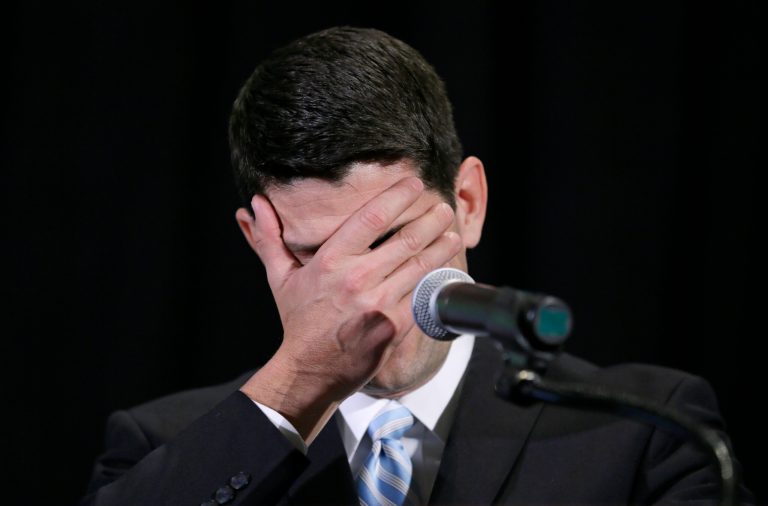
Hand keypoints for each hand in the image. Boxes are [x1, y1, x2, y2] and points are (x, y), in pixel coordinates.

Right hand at [239, 177, 460, 441]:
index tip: (414, 184)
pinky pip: (420, 295)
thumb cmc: (299, 321)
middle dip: (429, 220)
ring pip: (419, 266)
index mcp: (330, 261)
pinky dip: (436, 279)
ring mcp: (379, 303)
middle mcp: (357, 279)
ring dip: (441, 246)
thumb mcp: (280, 278)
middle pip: (405, 240)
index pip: (372, 218)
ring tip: (453, 231)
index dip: (397, 197)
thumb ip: (269, 238)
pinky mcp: (395, 325)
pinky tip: (447, 268)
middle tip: (444, 206)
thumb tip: (253, 205)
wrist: (311, 371)